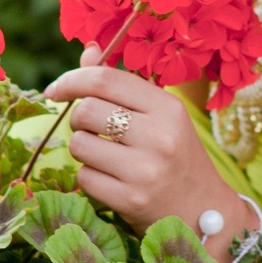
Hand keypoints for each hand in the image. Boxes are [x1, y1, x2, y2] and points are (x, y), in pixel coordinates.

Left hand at [44, 46, 232, 232]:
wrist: (204, 212)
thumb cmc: (176, 157)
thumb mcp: (161, 117)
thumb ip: (123, 85)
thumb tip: (89, 51)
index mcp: (168, 108)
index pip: (105, 79)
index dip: (72, 79)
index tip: (57, 89)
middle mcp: (159, 137)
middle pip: (86, 111)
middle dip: (77, 118)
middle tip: (89, 128)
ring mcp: (145, 171)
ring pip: (79, 144)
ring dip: (83, 149)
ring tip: (104, 156)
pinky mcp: (131, 201)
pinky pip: (85, 177)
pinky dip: (89, 177)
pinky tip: (110, 180)